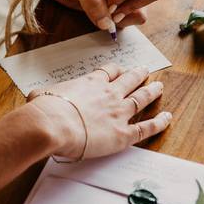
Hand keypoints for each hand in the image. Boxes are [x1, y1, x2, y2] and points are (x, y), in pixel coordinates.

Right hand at [27, 63, 171, 160]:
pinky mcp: (124, 134)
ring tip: (159, 86)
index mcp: (90, 83)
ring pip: (141, 98)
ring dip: (152, 91)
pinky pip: (147, 127)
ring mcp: (119, 113)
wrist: (52, 125)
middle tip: (146, 71)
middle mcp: (108, 94)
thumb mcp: (40, 95)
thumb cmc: (44, 111)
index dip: (116, 70)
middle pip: (129, 80)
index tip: (120, 69)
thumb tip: (36, 97)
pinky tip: (168, 117)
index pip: (107, 72)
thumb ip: (44, 95)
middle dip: (138, 75)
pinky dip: (159, 122)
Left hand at [45, 0, 164, 32]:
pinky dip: (124, 20)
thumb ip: (90, 2)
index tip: (106, 1)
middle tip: (110, 9)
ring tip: (105, 10)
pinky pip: (139, 16)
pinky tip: (110, 12)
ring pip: (145, 8)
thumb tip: (107, 24)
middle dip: (131, 6)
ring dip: (125, 16)